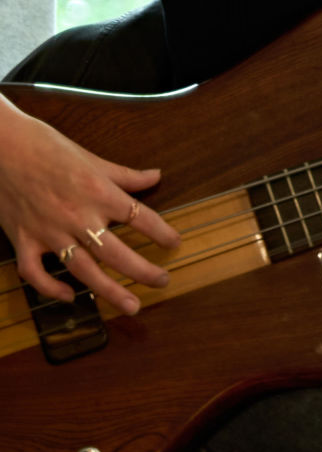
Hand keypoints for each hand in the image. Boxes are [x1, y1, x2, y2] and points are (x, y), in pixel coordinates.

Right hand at [0, 105, 177, 315]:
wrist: (1, 145)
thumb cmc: (47, 147)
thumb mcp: (92, 158)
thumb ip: (125, 175)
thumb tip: (156, 176)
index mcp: (99, 193)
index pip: (141, 218)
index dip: (162, 233)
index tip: (175, 243)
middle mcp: (77, 216)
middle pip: (116, 253)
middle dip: (143, 271)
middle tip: (163, 282)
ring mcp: (48, 231)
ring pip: (82, 269)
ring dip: (109, 291)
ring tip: (131, 306)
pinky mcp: (22, 239)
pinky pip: (35, 272)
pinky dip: (50, 288)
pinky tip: (69, 297)